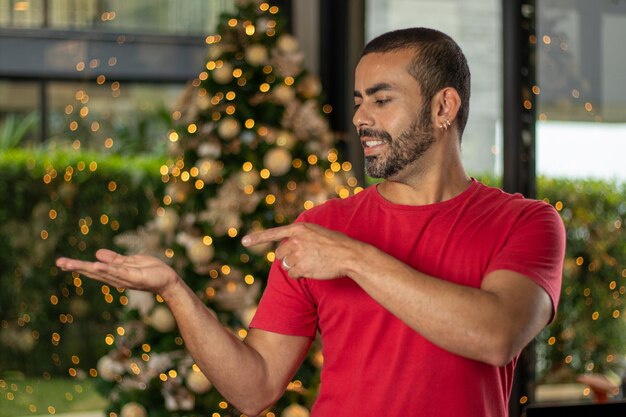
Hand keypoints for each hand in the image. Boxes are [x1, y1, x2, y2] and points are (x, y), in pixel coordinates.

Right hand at [56, 249, 180, 295]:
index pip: (93, 269)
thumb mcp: (131, 261)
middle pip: (93, 272)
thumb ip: (115, 259)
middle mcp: (116, 278)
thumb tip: (97, 254)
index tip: (62, 262)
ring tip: (71, 264)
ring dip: (86, 268)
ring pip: (102, 272)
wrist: (168, 280)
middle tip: (58, 263)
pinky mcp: (133, 277)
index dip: (78, 265)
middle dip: (76, 267)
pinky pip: (118, 272)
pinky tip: (95, 265)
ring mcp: (124, 278)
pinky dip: (107, 269)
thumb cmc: (151, 271)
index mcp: (114, 273)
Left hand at [242, 223, 359, 279]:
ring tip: (312, 263)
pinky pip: (293, 274)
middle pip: (279, 254)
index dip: (257, 238)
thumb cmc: (336, 243)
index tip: (244, 241)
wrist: (349, 254)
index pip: (274, 233)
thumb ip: (301, 236)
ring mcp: (298, 255)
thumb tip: (288, 245)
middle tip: (302, 258)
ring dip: (295, 267)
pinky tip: (313, 269)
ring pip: (286, 266)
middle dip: (287, 258)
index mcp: (299, 229)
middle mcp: (296, 241)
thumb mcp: (317, 232)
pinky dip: (300, 275)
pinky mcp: (302, 268)